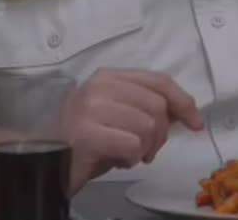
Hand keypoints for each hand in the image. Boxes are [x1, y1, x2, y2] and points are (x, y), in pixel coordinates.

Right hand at [64, 69, 204, 193]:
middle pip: (157, 107)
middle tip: (147, 150)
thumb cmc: (84, 137)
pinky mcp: (86, 133)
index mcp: (110, 76)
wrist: (41, 156)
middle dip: (161, 135)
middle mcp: (100, 86)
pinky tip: (118, 160)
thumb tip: (184, 112)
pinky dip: (131, 158)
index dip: (183, 102)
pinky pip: (132, 145)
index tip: (196, 122)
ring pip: (148, 127)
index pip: (159, 81)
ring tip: (128, 155)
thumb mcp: (118, 114)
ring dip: (145, 149)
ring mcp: (91, 107)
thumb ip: (146, 106)